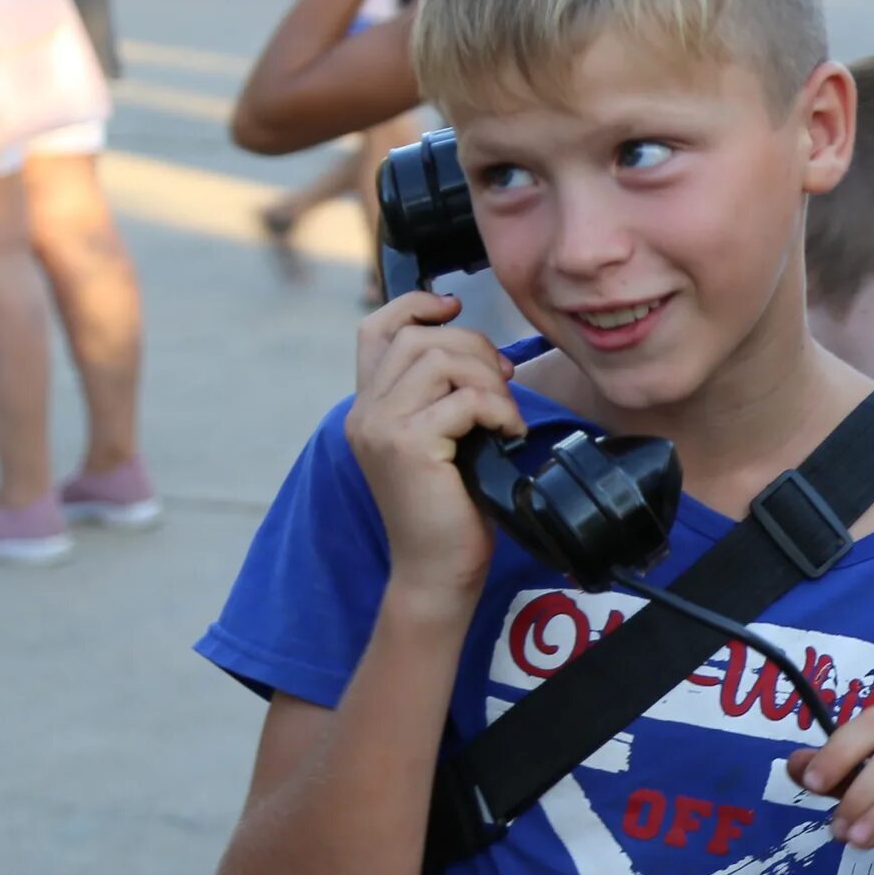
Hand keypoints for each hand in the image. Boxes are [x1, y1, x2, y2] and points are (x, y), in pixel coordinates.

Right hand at [344, 290, 521, 602]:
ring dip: (488, 379)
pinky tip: (509, 434)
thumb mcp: (443, 440)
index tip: (453, 307)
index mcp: (369, 406)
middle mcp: (365, 411)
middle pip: (420, 338)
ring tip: (504, 414)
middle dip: (474, 348)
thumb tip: (485, 354)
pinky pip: (464, 400)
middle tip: (503, 382)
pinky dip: (498, 410)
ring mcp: (380, 427)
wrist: (436, 569)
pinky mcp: (407, 445)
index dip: (415, 305)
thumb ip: (443, 397)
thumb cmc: (449, 507)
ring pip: (441, 359)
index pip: (376, 329)